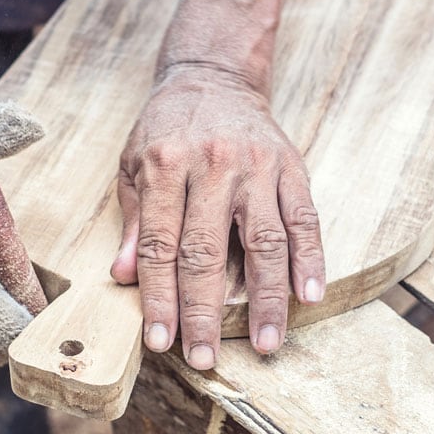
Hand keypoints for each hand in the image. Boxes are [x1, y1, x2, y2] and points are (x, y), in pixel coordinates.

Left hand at [110, 65, 324, 369]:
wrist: (214, 75)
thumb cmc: (166, 128)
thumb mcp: (133, 164)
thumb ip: (132, 221)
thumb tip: (122, 277)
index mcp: (165, 165)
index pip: (159, 245)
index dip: (160, 297)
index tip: (161, 341)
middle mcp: (212, 166)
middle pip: (208, 251)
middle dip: (205, 312)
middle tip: (205, 358)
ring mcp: (256, 166)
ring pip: (264, 241)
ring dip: (266, 298)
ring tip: (267, 342)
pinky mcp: (290, 166)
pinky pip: (304, 218)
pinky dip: (310, 259)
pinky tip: (310, 296)